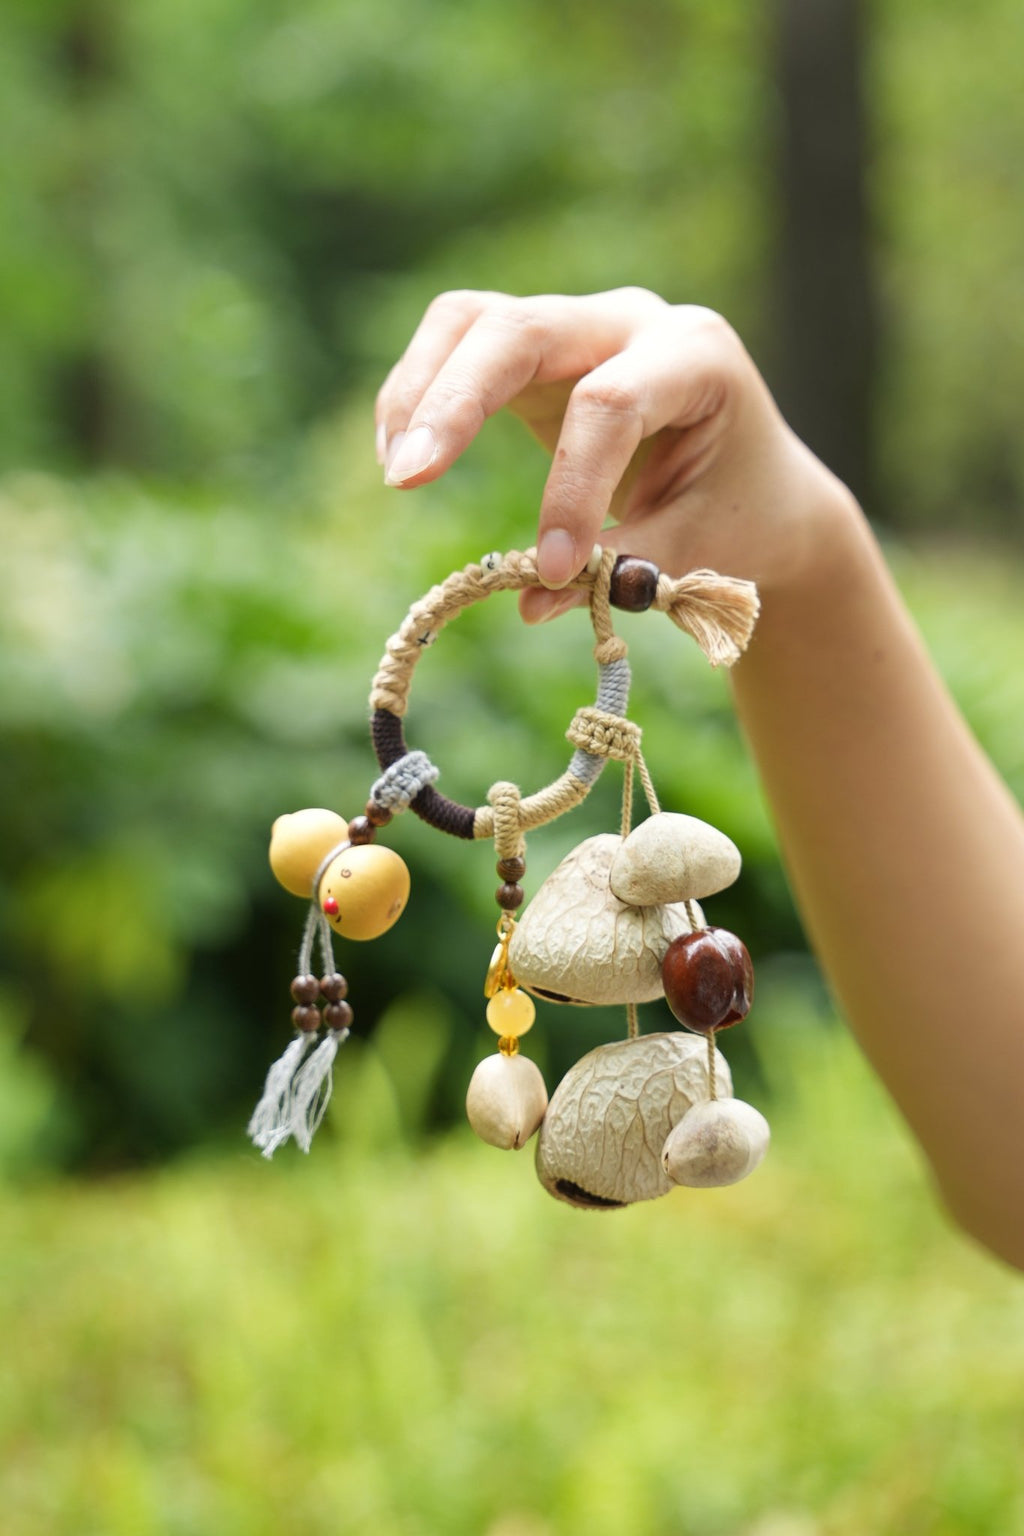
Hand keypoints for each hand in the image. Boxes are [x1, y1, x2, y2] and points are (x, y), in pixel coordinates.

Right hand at [376, 288, 845, 620]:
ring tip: (398, 472)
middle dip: (456, 402)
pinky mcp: (536, 352)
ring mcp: (579, 326)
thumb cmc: (741, 513)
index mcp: (696, 355)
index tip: (551, 570)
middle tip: (407, 478)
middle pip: (521, 329)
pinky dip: (422, 396)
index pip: (611, 402)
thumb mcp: (701, 544)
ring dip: (421, 390)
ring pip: (473, 321)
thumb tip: (529, 603)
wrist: (760, 484)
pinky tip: (405, 459)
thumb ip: (623, 567)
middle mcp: (632, 320)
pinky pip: (460, 346)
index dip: (571, 487)